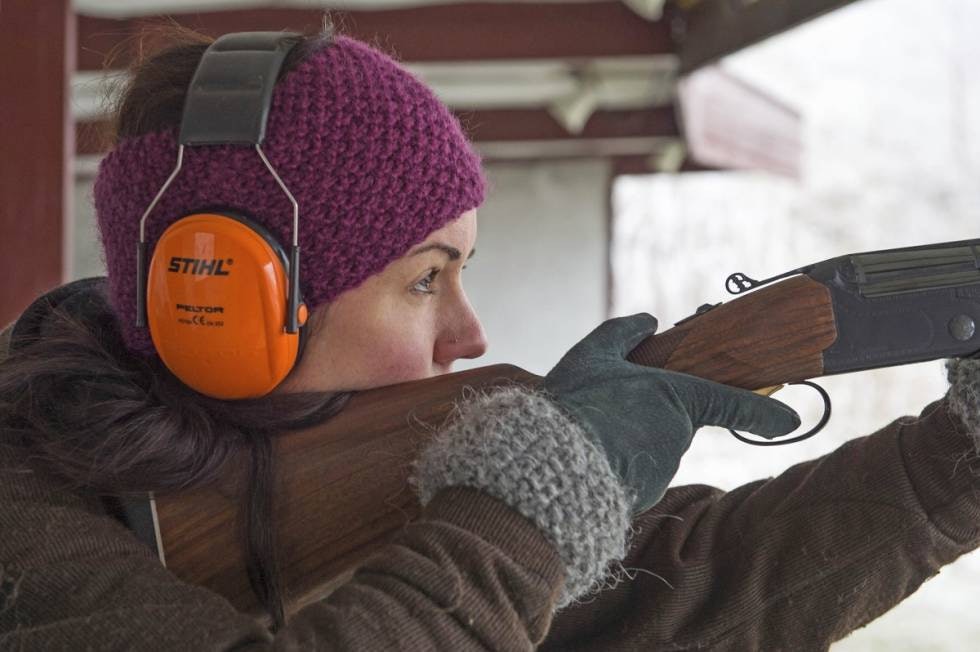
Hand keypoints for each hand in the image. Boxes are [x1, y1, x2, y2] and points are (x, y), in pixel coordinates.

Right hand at [544, 313, 800, 513]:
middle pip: (672, 424)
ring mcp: (663, 468)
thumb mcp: (591, 356)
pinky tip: (587, 461)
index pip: (730, 402)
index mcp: (675, 396)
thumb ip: (621, 334)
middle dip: (647, 417)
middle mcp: (677, 434)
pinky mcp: (645, 496)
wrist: (550, 462)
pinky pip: (636, 477)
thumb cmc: (576, 404)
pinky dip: (618, 468)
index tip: (791, 420)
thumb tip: (647, 318)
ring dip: (628, 444)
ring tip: (588, 437)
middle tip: (607, 412)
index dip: (762, 410)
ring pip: (651, 451)